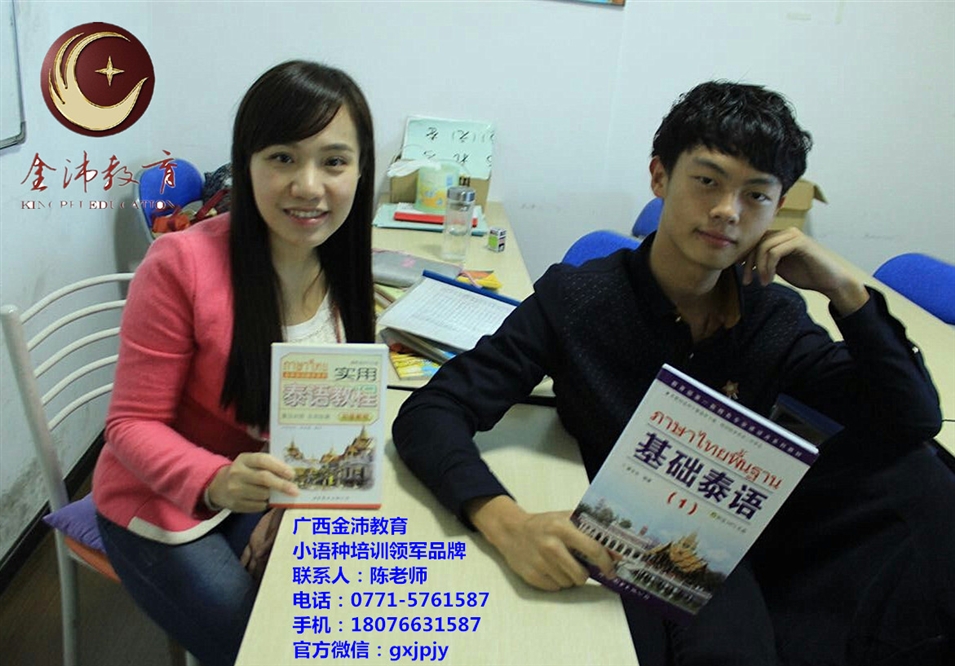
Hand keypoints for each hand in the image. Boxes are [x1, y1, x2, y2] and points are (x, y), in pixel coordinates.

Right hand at [207, 452, 297, 512]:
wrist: (219, 486)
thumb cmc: (244, 472)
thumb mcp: (251, 462)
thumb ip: (268, 463)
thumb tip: (292, 471)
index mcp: (244, 459)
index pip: (263, 460)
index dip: (279, 467)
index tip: (292, 474)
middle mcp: (237, 473)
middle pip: (264, 478)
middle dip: (282, 485)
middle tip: (295, 490)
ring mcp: (235, 490)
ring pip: (263, 494)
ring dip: (273, 495)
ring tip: (275, 493)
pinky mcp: (236, 504)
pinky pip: (258, 506)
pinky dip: (265, 504)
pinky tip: (265, 500)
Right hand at [466, 496, 616, 590]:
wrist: (511, 531)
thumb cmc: (543, 524)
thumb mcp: (563, 517)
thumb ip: (587, 527)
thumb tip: (614, 547)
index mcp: (562, 528)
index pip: (593, 549)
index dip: (606, 563)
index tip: (611, 570)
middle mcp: (550, 546)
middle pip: (581, 575)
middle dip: (585, 574)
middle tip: (581, 567)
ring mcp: (540, 563)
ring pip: (569, 583)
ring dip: (569, 577)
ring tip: (560, 563)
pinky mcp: (532, 576)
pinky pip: (556, 588)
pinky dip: (556, 581)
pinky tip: (549, 568)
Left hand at [740, 228, 868, 314]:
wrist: (830, 281)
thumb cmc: (806, 275)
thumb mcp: (779, 267)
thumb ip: (765, 261)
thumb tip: (743, 262)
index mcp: (780, 236)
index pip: (755, 243)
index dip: (745, 259)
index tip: (744, 276)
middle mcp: (786, 232)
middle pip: (757, 243)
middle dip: (748, 264)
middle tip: (747, 282)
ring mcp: (794, 235)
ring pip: (764, 247)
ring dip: (760, 268)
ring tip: (763, 282)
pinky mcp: (800, 242)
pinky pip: (775, 252)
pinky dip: (769, 267)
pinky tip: (771, 279)